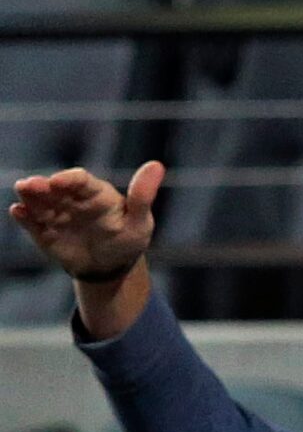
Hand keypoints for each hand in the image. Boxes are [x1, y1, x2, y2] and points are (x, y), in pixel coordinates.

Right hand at [8, 161, 161, 336]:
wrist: (112, 266)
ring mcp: (56, 214)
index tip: (59, 181)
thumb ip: (142, 195)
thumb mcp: (140, 220)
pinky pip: (31, 222)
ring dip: (29, 197)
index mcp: (95, 192)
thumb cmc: (129, 238)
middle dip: (41, 186)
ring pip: (39, 202)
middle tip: (30, 185)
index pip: (80, 180)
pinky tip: (17, 212)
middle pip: (54, 189)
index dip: (69, 179)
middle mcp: (71, 199)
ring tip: (22, 192)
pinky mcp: (44, 230)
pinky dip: (23, 216)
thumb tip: (156, 165)